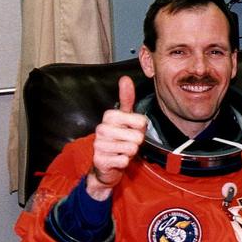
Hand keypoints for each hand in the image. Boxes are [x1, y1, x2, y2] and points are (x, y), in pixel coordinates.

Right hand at [87, 75, 147, 198]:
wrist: (106, 163)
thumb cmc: (119, 138)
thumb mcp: (124, 117)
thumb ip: (126, 99)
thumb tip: (125, 78)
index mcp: (109, 116)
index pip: (141, 121)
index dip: (141, 128)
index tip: (131, 129)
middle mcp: (101, 129)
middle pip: (138, 136)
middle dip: (136, 142)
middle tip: (126, 142)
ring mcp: (99, 145)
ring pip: (132, 149)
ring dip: (130, 152)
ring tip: (121, 150)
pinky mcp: (100, 160)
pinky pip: (125, 160)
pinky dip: (124, 162)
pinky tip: (116, 159)